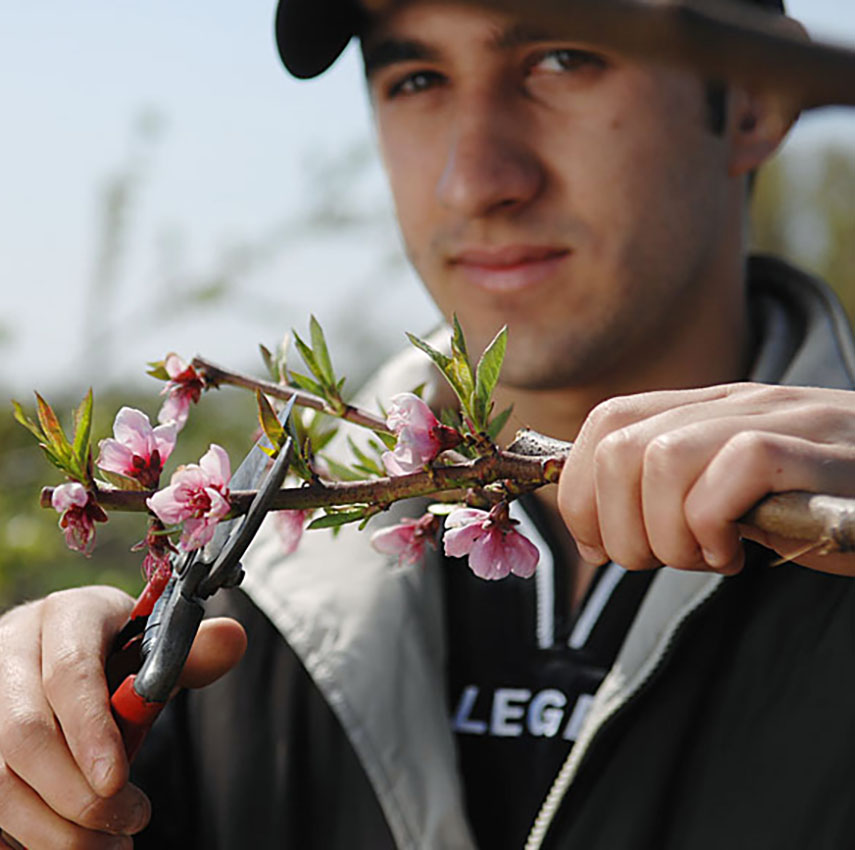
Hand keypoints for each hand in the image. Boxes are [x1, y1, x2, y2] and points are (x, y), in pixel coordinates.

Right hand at [0, 586, 245, 848]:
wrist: (77, 652)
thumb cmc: (121, 650)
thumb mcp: (157, 644)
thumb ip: (191, 652)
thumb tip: (233, 639)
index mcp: (66, 617)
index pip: (69, 672)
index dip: (90, 730)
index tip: (117, 780)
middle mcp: (13, 651)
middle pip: (25, 733)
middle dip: (76, 792)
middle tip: (129, 821)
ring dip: (52, 826)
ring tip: (108, 845)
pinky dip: (28, 833)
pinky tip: (69, 844)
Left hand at [557, 383, 854, 575]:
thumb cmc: (813, 502)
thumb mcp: (725, 492)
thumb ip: (665, 495)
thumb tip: (593, 529)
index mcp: (700, 410)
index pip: (604, 423)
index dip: (578, 490)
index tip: (597, 543)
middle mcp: (730, 405)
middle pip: (618, 447)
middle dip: (614, 524)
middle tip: (653, 558)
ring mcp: (776, 421)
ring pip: (663, 457)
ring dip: (664, 532)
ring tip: (701, 557)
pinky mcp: (815, 454)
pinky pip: (736, 466)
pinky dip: (714, 524)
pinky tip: (736, 554)